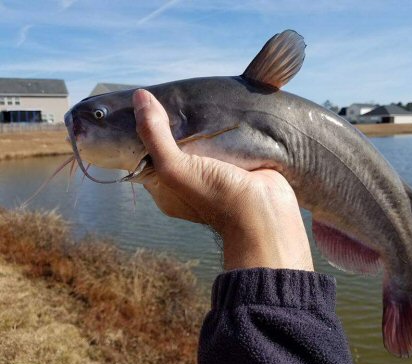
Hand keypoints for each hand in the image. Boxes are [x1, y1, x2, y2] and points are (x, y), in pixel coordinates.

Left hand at [133, 89, 312, 271]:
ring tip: (195, 94)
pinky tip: (220, 106)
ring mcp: (213, 173)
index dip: (144, 131)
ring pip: (200, 142)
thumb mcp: (174, 168)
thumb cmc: (215, 196)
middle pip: (174, 146)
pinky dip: (221, 126)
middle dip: (173, 123)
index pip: (146, 155)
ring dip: (199, 123)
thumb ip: (154, 136)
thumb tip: (139, 97)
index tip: (145, 103)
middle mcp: (188, 181)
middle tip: (173, 94)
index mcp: (166, 188)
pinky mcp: (236, 164)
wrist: (266, 213)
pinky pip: (223, 141)